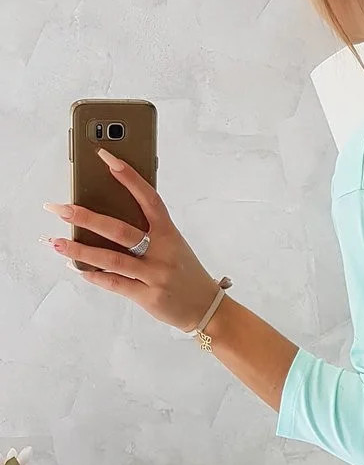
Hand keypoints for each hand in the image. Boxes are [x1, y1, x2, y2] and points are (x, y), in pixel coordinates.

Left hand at [43, 150, 218, 331]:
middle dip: (86, 218)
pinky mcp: (148, 296)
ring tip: (56, 242)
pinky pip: (115, 284)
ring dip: (80, 251)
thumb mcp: (174, 246)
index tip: (106, 158)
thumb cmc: (185, 272)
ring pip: (112, 259)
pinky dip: (94, 275)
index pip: (149, 198)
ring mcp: (155, 275)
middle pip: (120, 230)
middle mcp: (163, 252)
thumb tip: (109, 216)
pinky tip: (77, 268)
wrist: (205, 306)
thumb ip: (149, 231)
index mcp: (170, 233)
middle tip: (60, 209)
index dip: (129, 177)